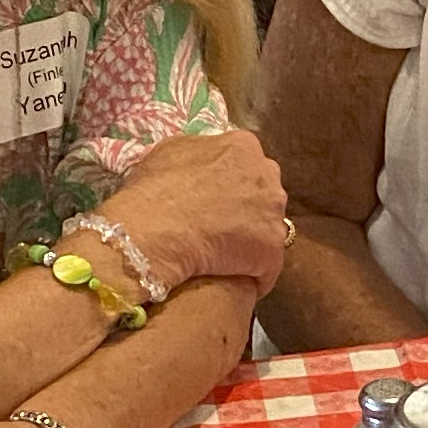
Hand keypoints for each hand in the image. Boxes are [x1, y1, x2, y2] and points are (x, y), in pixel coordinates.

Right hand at [93, 130, 289, 300]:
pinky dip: (250, 273)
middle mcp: (267, 175)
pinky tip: (230, 280)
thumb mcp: (169, 152)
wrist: (154, 229)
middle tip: (218, 226)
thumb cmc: (153, 189)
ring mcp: (274, 213)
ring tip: (222, 255)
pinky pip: (265, 266)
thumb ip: (197, 153)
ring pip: (267, 228)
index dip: (228, 185)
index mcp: (243, 147)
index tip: (211, 200)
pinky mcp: (272, 250)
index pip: (245, 164)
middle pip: (262, 193)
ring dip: (249, 240)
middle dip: (246, 208)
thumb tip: (199, 164)